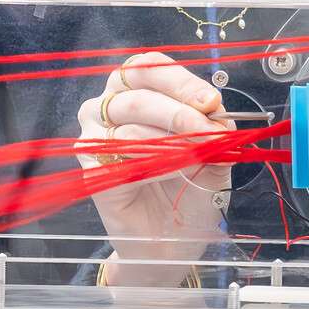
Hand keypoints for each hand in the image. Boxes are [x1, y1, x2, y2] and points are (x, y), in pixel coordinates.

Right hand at [77, 52, 227, 286]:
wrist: (172, 241)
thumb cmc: (188, 191)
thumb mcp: (212, 153)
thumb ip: (213, 129)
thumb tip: (217, 115)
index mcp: (135, 90)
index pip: (150, 67)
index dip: (181, 81)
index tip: (212, 101)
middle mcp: (108, 107)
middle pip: (137, 90)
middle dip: (180, 110)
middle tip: (210, 130)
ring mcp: (95, 136)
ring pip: (129, 120)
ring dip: (171, 138)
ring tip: (198, 156)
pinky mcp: (92, 167)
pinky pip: (120, 154)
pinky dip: (153, 162)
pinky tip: (173, 172)